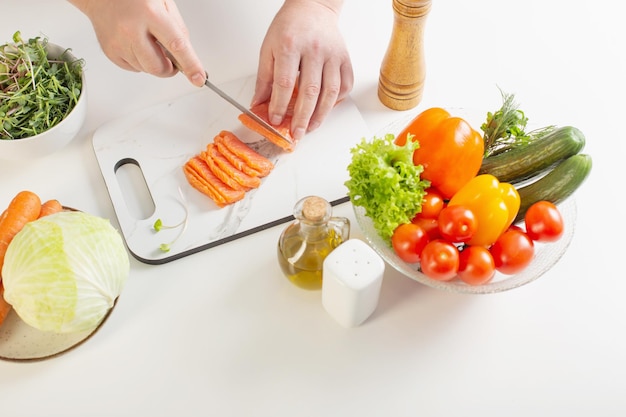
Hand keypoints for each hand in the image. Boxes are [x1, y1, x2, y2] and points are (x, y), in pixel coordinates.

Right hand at [68, 0, 205, 86]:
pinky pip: (133, 69)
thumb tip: (187, 56)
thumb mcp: (164, 3)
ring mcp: (118, 42)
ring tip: (149, 43)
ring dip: (154, 63)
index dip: (191, 65)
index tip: (199, 79)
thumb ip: (178, 29)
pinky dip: (140, 62)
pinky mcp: (110, 52)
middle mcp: (132, 29)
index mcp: (150, 14)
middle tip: (172, 60)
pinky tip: (137, 45)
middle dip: (170, 69)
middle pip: (159, 67)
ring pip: (146, 70)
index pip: (176, 45)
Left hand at [252, 0, 353, 140]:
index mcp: (290, 45)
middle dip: (302, 118)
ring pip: (330, 92)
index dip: (280, 105)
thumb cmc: (290, 26)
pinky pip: (345, 85)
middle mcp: (314, 50)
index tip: (275, 120)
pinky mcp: (345, 58)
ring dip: (320, 115)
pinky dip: (336, 101)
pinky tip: (326, 109)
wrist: (313, 7)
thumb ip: (264, 77)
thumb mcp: (268, 47)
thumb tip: (259, 104)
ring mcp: (333, 55)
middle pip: (310, 92)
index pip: (285, 83)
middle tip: (296, 133)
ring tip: (311, 127)